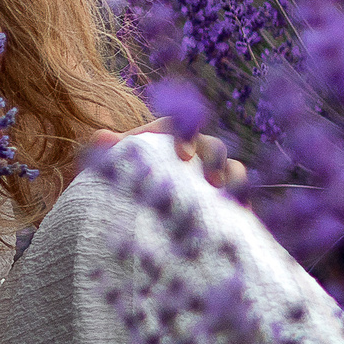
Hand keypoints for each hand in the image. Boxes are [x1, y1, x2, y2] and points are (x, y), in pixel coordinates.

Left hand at [90, 121, 246, 192]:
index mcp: (168, 135)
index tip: (184, 156)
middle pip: (214, 146)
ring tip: (229, 199)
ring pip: (234, 168)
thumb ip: (107, 149)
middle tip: (211, 182)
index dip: (186, 136)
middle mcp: (196, 149)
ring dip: (235, 180)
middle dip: (216, 161)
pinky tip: (241, 217)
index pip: (181, 127)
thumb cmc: (124, 176)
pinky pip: (240, 196)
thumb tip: (102, 137)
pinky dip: (242, 203)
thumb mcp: (113, 164)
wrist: (135, 204)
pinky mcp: (224, 196)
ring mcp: (213, 172)